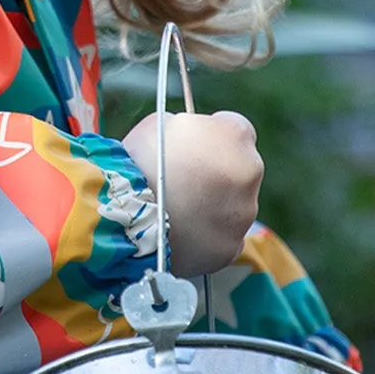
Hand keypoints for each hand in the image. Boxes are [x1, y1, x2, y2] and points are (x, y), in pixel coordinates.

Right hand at [122, 110, 261, 276]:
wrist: (124, 213)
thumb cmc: (137, 162)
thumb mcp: (162, 125)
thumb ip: (190, 129)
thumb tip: (192, 138)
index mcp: (235, 136)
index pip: (237, 131)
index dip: (215, 139)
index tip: (198, 148)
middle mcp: (250, 173)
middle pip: (241, 171)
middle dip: (217, 175)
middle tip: (185, 183)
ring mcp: (243, 214)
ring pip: (234, 208)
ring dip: (214, 207)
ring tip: (178, 212)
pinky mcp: (229, 248)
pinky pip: (224, 239)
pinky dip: (207, 236)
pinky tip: (183, 234)